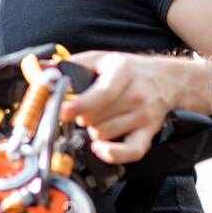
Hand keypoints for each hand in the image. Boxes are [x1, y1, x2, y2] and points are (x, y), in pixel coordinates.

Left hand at [58, 51, 182, 163]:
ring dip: (93, 130)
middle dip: (81, 116)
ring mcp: (143, 116)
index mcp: (123, 73)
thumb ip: (73, 64)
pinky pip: (130, 152)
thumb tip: (42, 69)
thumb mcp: (103, 58)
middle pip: (95, 118)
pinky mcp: (148, 133)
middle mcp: (136, 95)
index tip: (62, 110)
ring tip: (97, 119)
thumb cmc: (130, 70)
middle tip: (82, 109)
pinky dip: (111, 153)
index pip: (101, 94)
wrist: (169, 79)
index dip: (78, 105)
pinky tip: (101, 147)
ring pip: (104, 134)